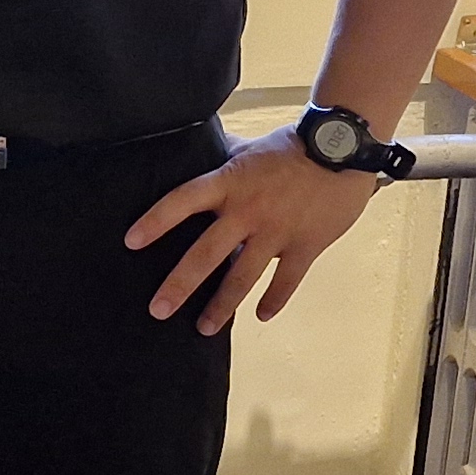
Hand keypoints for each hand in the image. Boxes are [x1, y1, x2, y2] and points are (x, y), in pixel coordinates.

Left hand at [124, 135, 380, 333]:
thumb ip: (223, 158)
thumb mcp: (249, 148)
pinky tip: (261, 316)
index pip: (183, 200)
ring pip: (242, 276)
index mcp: (229, 182)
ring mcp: (276, 231)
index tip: (131, 242)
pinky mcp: (306, 244)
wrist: (344, 148)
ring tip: (204, 328)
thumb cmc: (293, 146)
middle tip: (158, 310)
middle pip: (206, 253)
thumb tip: (195, 150)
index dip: (156, 220)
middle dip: (180, 285)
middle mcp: (247, 210)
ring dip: (222, 306)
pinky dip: (274, 300)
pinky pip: (286, 280)